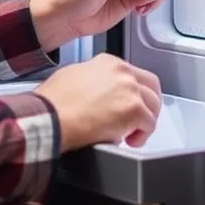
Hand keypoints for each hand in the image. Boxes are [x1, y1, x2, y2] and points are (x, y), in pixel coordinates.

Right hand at [35, 54, 162, 149]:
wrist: (51, 117)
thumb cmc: (53, 102)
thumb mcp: (72, 77)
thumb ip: (92, 81)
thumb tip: (98, 95)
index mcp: (108, 63)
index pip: (132, 75)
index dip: (132, 93)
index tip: (126, 105)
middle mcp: (122, 72)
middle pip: (150, 86)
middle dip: (148, 104)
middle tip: (139, 120)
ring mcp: (130, 90)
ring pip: (153, 105)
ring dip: (145, 121)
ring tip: (131, 134)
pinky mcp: (134, 110)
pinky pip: (149, 125)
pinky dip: (142, 135)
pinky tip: (129, 141)